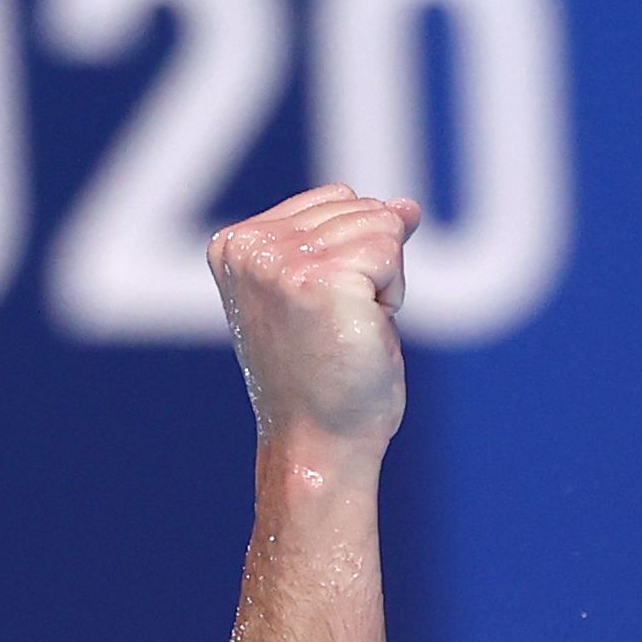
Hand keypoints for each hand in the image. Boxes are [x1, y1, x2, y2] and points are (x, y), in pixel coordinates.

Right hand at [208, 186, 424, 451]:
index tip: (319, 311)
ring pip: (380, 223)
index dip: (351, 253)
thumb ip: (351, 238)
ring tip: (346, 330)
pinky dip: (393, 294)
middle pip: (359, 206)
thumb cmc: (323, 379)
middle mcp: (249, 249)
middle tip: (337, 326)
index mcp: (234, 246)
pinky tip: (362, 332)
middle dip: (370, 264)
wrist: (318, 441)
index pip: (334, 200)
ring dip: (382, 280)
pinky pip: (391, 249)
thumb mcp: (327, 291)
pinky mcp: (322, 279)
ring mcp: (282, 262)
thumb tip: (407, 206)